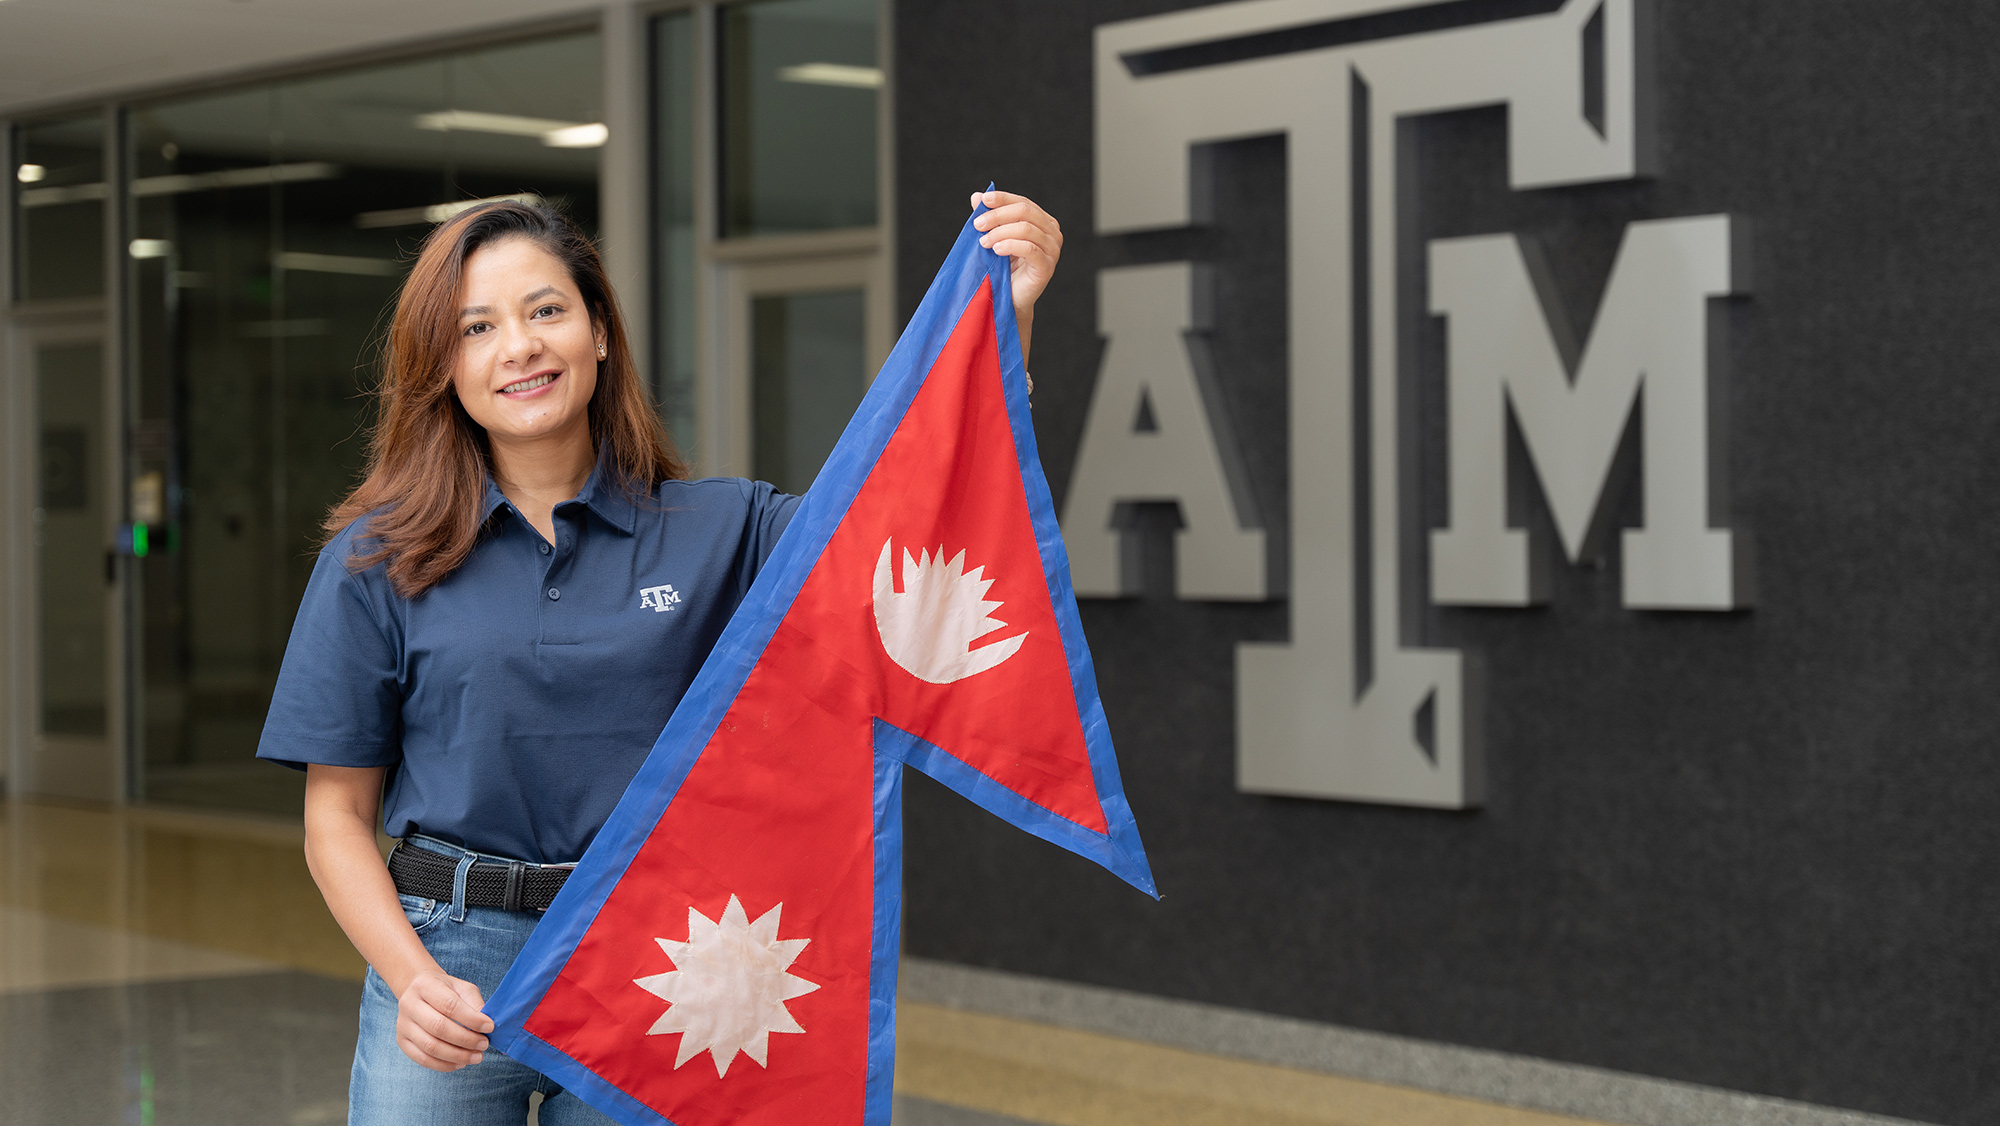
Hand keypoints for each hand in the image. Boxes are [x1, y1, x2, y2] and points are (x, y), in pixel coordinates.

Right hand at [396, 968, 495, 1071]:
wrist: (420, 992)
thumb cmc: (445, 990)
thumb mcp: (462, 988)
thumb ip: (474, 1003)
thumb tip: (486, 1025)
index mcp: (425, 985)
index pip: (449, 1005)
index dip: (471, 1019)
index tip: (489, 1027)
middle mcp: (409, 1004)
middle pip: (438, 1027)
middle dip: (465, 1039)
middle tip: (484, 1045)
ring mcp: (403, 1024)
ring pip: (430, 1046)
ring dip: (457, 1055)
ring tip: (476, 1056)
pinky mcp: (402, 1041)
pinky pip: (422, 1059)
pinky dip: (444, 1065)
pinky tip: (461, 1063)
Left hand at [971, 189, 1062, 362]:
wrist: (1009, 299)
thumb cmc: (1003, 267)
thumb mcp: (995, 237)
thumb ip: (989, 218)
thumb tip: (976, 196)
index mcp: (1043, 221)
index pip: (1023, 202)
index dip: (1002, 199)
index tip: (982, 200)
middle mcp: (1052, 233)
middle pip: (1025, 212)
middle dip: (998, 216)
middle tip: (977, 225)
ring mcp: (1052, 250)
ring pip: (1026, 229)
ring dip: (1000, 232)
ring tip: (983, 242)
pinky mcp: (1047, 266)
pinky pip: (1029, 248)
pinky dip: (1010, 245)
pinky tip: (996, 250)